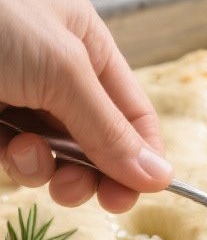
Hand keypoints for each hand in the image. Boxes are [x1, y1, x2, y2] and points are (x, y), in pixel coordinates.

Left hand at [0, 0, 171, 212]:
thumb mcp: (63, 69)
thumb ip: (109, 129)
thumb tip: (159, 175)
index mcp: (83, 42)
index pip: (130, 111)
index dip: (138, 157)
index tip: (131, 197)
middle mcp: (51, 70)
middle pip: (91, 142)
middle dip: (86, 171)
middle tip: (75, 189)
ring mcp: (11, 95)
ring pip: (46, 156)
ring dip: (39, 167)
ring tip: (21, 154)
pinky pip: (5, 156)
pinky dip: (5, 160)